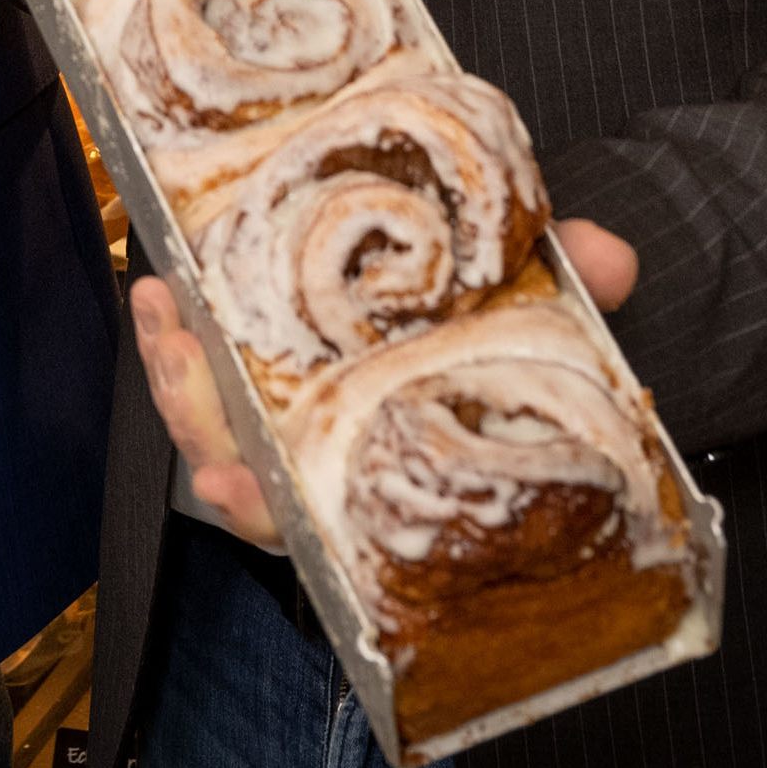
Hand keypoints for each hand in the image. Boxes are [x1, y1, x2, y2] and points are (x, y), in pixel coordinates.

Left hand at [127, 216, 638, 552]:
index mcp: (377, 454)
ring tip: (160, 307)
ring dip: (172, 368)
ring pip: (205, 418)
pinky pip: (200, 370)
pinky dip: (175, 336)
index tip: (233, 490)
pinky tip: (160, 296)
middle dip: (196, 420)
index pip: (313, 509)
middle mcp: (321, 448)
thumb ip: (566, 282)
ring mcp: (283, 408)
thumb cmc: (498, 330)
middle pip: (236, 464)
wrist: (488, 295)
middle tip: (180, 354)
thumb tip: (607, 257)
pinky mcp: (254, 352)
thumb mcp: (533, 306)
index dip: (266, 509)